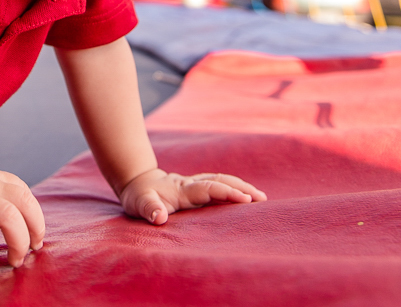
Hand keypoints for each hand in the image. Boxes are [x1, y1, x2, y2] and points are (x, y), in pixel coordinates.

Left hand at [120, 168, 265, 225]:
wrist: (138, 182)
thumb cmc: (139, 196)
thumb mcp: (139, 203)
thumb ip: (149, 209)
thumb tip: (160, 218)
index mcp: (182, 190)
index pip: (209, 189)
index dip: (227, 193)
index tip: (246, 200)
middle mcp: (192, 184)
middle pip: (221, 181)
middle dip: (241, 188)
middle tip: (262, 198)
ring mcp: (195, 185)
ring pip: (222, 181)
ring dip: (241, 186)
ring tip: (260, 198)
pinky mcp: (197, 188)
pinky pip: (219, 186)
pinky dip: (233, 189)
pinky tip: (245, 198)